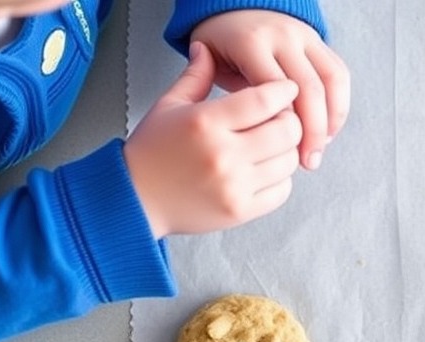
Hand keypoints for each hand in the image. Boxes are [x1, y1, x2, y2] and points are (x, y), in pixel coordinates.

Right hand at [124, 42, 301, 238]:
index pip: (264, 100)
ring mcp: (233, 186)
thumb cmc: (151, 153)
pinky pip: (281, 191)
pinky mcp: (239, 211)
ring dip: (285, 150)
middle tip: (280, 119)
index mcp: (205, 123)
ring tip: (269, 146)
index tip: (286, 90)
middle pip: (286, 131)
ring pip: (288, 161)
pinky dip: (279, 179)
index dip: (283, 91)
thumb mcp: (168, 106)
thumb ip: (195, 76)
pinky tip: (263, 171)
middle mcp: (222, 155)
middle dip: (289, 120)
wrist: (135, 200)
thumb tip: (206, 48)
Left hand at [190, 9, 350, 169]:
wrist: (234, 6)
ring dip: (330, 120)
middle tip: (308, 162)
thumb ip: (228, 96)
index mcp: (251, 43)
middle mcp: (282, 36)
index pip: (276, 92)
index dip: (284, 126)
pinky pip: (338, 73)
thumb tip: (252, 133)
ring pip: (330, 80)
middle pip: (309, 88)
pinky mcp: (318, 40)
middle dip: (313, 130)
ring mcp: (304, 36)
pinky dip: (338, 105)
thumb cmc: (219, 45)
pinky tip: (328, 131)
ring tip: (319, 149)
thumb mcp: (209, 64)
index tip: (282, 155)